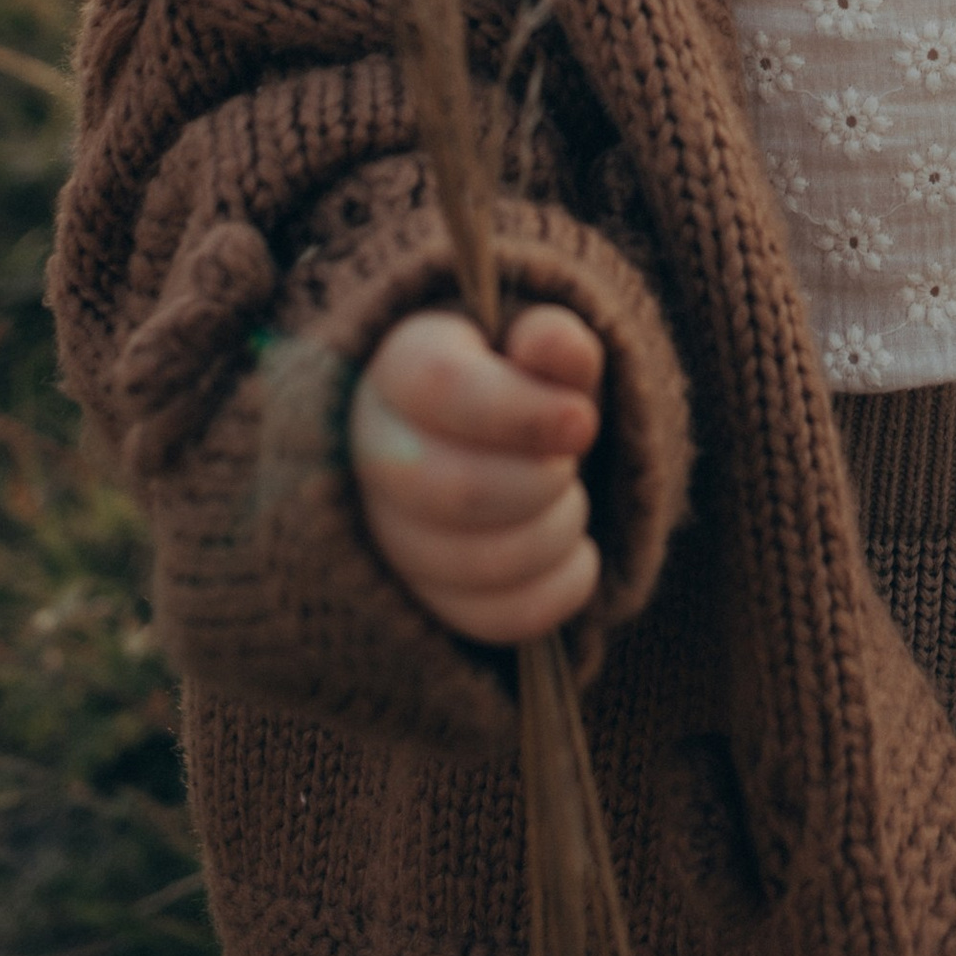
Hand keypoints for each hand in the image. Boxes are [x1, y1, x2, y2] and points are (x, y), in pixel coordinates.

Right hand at [349, 302, 604, 643]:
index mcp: (398, 366)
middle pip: (455, 489)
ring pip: (473, 564)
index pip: (441, 386)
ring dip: (554, 532)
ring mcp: (385, 535)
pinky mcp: (416, 597)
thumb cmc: (513, 378)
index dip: (522, 411)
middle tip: (570, 462)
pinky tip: (575, 554)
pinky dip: (557, 590)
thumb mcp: (537, 341)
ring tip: (568, 498)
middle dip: (541, 482)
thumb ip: (552, 338)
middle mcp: (372, 454)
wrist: (483, 438)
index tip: (583, 422)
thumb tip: (546, 341)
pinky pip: (490, 618)